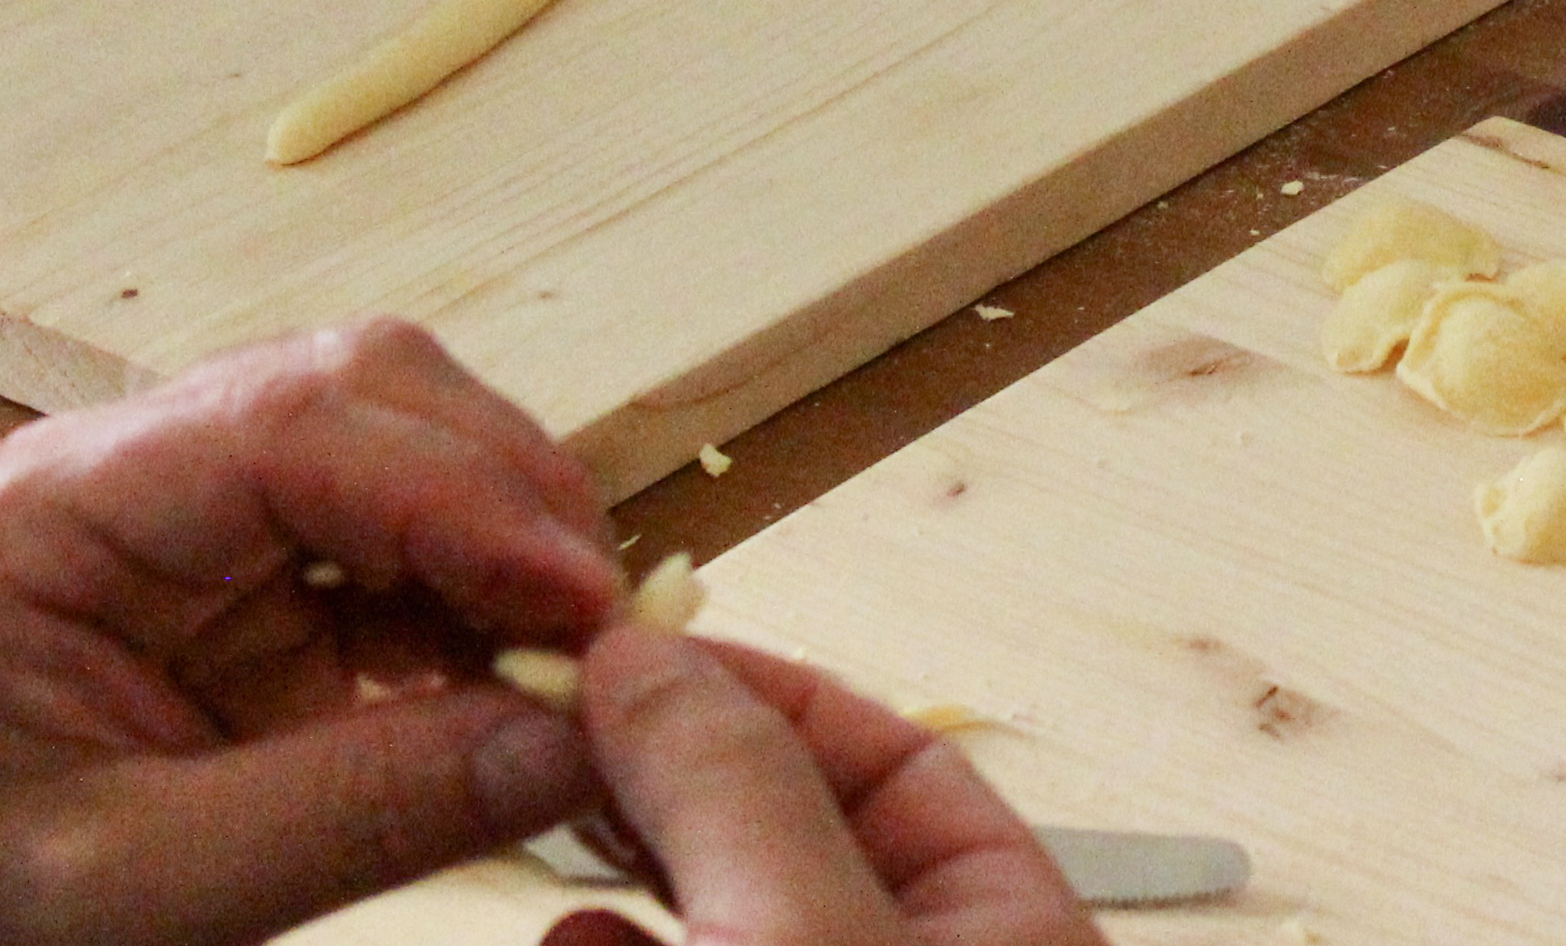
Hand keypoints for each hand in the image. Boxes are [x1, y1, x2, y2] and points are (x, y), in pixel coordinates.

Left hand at [0, 321, 628, 945]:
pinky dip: (477, 605)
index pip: (283, 431)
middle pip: (356, 398)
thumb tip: (571, 744)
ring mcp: (173, 526)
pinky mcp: (233, 589)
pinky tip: (518, 684)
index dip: (458, 493)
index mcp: (26, 522)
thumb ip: (352, 815)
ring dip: (503, 544)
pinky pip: (392, 549)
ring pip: (395, 450)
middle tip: (605, 625)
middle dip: (501, 495)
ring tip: (574, 661)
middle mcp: (102, 484)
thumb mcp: (136, 898)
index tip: (581, 593)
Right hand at [539, 630, 1097, 945]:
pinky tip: (564, 937)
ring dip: (637, 864)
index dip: (761, 694)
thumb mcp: (801, 942)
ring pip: (735, 920)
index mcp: (1015, 930)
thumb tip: (645, 649)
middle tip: (559, 720)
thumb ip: (737, 794)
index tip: (624, 651)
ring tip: (549, 805)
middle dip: (681, 774)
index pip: (901, 762)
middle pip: (802, 835)